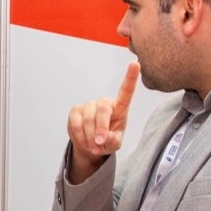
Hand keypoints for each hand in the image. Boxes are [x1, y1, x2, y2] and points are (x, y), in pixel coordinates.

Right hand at [66, 62, 138, 183]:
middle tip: (99, 144)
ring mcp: (89, 105)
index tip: (135, 64)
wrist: (90, 145)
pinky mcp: (75, 110)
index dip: (131, 78)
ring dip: (90, 136)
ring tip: (93, 147)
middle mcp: (104, 103)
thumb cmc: (107, 140)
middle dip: (100, 129)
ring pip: (88, 119)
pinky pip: (76, 123)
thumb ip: (113, 141)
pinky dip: (80, 136)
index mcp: (120, 108)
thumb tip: (105, 137)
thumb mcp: (115, 144)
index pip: (126, 92)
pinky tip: (84, 142)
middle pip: (103, 110)